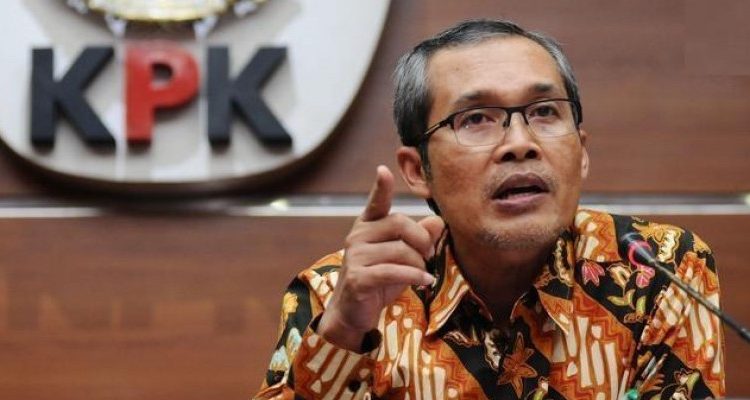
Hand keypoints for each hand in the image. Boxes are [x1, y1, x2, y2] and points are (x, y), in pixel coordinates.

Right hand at [317, 166, 444, 351]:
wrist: (354, 312)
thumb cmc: (380, 279)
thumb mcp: (402, 256)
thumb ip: (419, 237)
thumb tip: (438, 221)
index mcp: (368, 225)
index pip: (377, 202)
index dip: (381, 187)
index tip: (383, 170)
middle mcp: (358, 236)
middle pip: (400, 223)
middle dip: (422, 239)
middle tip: (430, 254)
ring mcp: (356, 256)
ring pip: (401, 250)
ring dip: (419, 264)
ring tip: (424, 273)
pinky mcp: (359, 278)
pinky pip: (394, 271)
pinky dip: (415, 276)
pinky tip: (424, 281)